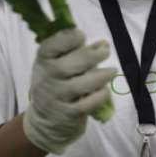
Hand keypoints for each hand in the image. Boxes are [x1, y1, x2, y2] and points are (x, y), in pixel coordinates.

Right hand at [22, 28, 116, 154]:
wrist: (45, 120)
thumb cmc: (56, 83)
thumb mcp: (58, 64)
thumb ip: (79, 52)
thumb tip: (103, 44)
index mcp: (43, 60)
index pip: (51, 45)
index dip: (69, 38)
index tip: (82, 36)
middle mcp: (46, 78)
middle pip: (68, 65)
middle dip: (91, 56)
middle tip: (105, 52)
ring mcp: (55, 98)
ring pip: (79, 85)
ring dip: (100, 76)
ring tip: (112, 71)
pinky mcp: (67, 114)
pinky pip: (86, 105)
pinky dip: (99, 96)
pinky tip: (105, 90)